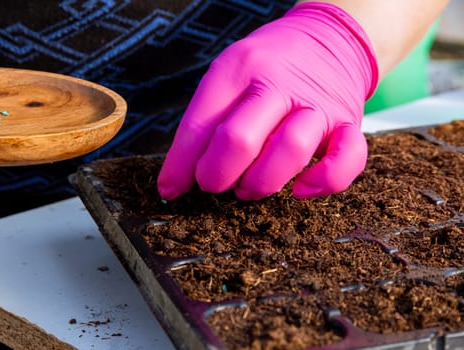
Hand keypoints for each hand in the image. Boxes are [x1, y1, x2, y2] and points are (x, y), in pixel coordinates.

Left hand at [158, 2, 377, 200]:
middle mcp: (280, 84)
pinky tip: (301, 189)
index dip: (181, 166)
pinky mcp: (348, 123)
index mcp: (241, 68)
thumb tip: (174, 183)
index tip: (172, 189)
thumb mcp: (229, 75)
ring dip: (261, 183)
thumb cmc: (269, 66)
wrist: (328, 38)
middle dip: (217, 174)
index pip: (201, 124)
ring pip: (290, 150)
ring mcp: (318, 105)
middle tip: (212, 183)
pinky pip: (347, 159)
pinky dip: (323, 181)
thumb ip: (203, 123)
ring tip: (247, 187)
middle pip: (240, 139)